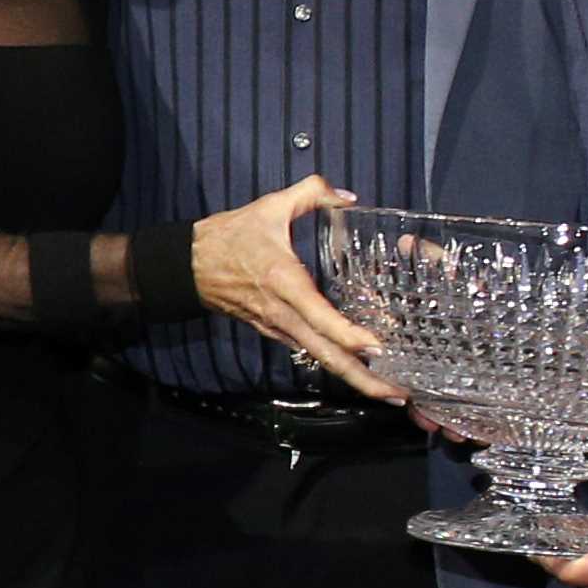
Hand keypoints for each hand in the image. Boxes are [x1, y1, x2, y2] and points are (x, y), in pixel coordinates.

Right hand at [188, 175, 400, 400]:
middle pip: (326, 354)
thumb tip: (347, 197)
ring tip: (389, 391)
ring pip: (320, 359)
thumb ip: (312, 193)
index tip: (376, 347)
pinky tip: (361, 369)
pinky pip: (310, 351)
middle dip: (362, 378)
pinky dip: (337, 364)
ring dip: (355, 378)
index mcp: (284, 281)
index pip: (319, 315)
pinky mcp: (275, 332)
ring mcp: (278, 328)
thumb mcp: (270, 205)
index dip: (347, 334)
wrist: (189, 265)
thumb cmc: (229, 237)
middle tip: (398, 394)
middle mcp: (283, 313)